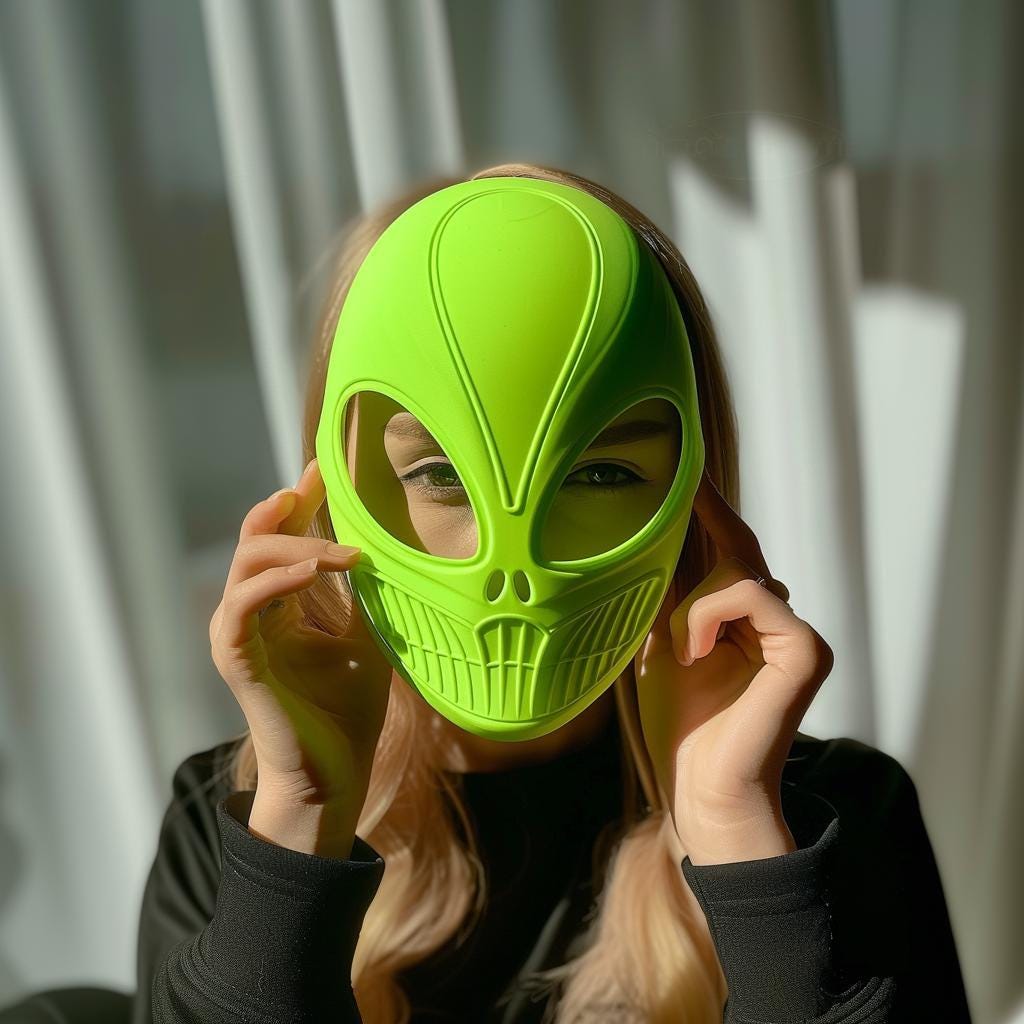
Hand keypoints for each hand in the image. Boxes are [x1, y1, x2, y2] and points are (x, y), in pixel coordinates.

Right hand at [208, 458, 393, 810]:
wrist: (336, 774)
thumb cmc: (348, 708)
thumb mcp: (366, 634)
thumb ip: (362, 592)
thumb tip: (382, 543)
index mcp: (280, 605)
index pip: (280, 538)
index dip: (298, 500)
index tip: (324, 468)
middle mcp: (253, 613)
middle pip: (256, 538)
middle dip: (289, 509)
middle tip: (323, 488)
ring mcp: (240, 636)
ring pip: (247, 562)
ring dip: (293, 545)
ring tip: (341, 552)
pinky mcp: (236, 661)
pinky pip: (241, 606)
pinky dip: (273, 581)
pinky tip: (313, 569)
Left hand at [633, 469, 833, 864]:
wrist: (699, 787)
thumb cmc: (680, 723)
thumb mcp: (659, 642)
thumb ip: (666, 594)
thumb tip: (644, 538)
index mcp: (742, 618)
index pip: (730, 548)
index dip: (709, 509)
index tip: (686, 469)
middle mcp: (774, 618)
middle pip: (736, 549)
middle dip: (701, 532)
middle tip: (680, 526)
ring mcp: (795, 632)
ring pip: (738, 571)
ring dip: (692, 605)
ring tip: (682, 652)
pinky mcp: (806, 649)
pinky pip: (749, 594)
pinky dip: (708, 617)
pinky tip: (695, 653)